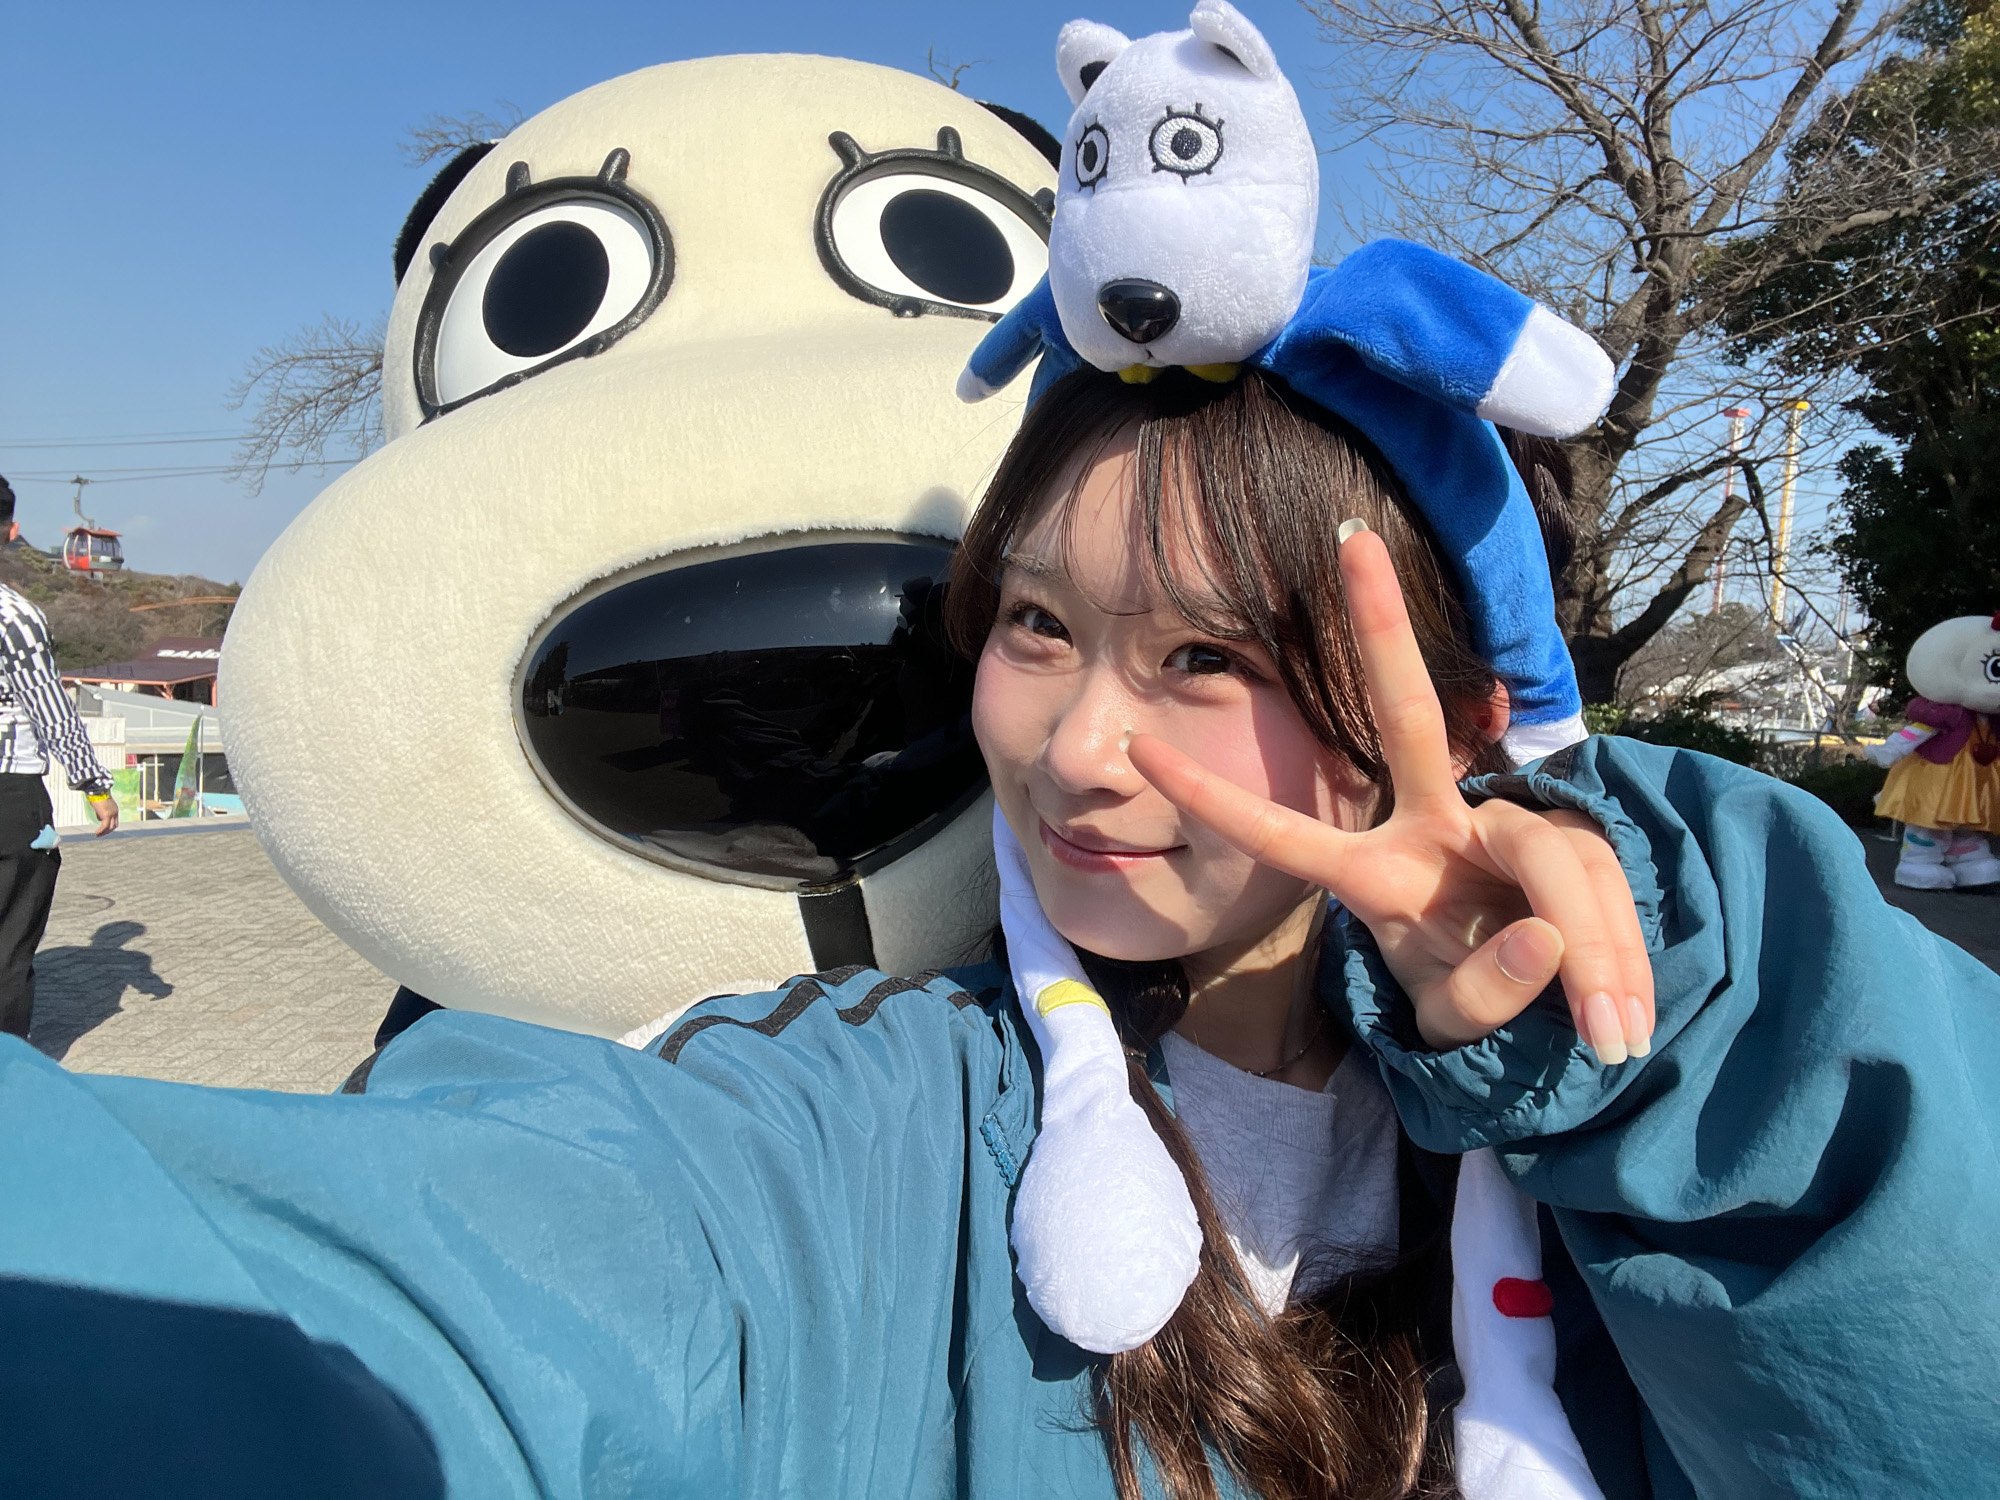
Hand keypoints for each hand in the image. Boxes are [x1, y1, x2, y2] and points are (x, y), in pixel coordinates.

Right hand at [90, 796, 118, 836]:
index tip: (104, 829)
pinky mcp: (106, 815)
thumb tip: (99, 818)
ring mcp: (112, 814)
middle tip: (101, 834)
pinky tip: (96, 833)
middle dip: (108, 831)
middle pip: (114, 825)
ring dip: (104, 832)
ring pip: (110, 827)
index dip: (110, 826)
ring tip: (97, 835)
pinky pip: (104, 826)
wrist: (97, 790)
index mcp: (115, 809)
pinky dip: (100, 831)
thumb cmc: (96, 795)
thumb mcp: (100, 805)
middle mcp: (115, 812)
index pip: (115, 820)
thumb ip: (101, 812)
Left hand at [1125, 526, 1652, 1061]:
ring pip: (1545, 860)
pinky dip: (1620, 963)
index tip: (1136, 747)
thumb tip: (1540, 935)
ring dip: (1585, 949)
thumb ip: (1480, 996)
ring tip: (1607, 1036)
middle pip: (1407, 721)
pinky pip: (1602, 890)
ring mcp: (1505, 825)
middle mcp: (1434, 828)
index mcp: (1377, 874)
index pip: (1284, 835)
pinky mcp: (1578, 840)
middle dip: (1381, 631)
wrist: (1559, 1025)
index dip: (1213, 796)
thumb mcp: (1458, 1027)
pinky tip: (1622, 1025)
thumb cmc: (1478, 1006)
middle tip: (1350, 546)